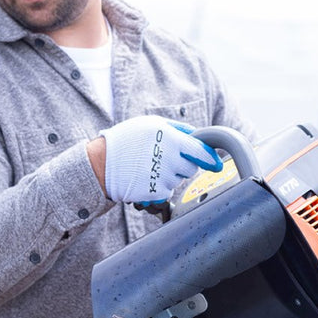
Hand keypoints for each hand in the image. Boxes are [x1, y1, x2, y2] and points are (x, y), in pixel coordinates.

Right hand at [98, 115, 222, 203]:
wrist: (101, 164)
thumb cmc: (126, 140)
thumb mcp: (150, 124)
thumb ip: (176, 128)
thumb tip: (197, 134)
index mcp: (170, 139)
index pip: (200, 151)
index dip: (210, 159)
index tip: (216, 164)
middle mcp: (169, 159)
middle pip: (191, 167)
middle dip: (183, 164)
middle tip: (165, 158)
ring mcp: (163, 177)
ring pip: (178, 180)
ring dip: (169, 175)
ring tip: (149, 167)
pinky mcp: (155, 193)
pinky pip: (167, 192)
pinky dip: (159, 187)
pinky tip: (145, 178)